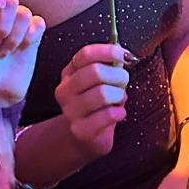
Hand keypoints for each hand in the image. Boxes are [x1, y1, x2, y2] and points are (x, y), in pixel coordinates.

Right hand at [54, 42, 130, 162]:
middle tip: (124, 81)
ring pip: (102, 93)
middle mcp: (65, 90)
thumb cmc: (98, 105)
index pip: (86, 54)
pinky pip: (107, 115)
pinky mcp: (80, 130)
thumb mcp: (102, 81)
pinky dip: (119, 112)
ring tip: (119, 99)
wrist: (86, 137)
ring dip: (119, 95)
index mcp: (69, 73)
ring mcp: (70, 111)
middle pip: (95, 72)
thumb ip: (110, 65)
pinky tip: (119, 113)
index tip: (123, 55)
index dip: (108, 51)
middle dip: (118, 75)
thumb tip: (122, 52)